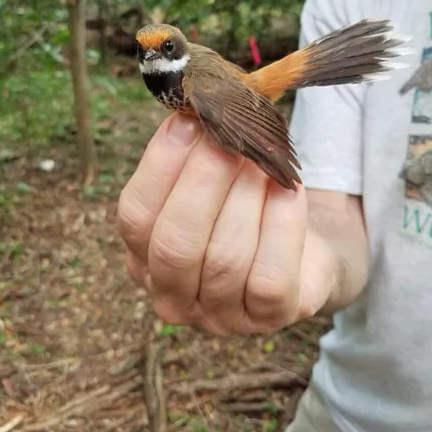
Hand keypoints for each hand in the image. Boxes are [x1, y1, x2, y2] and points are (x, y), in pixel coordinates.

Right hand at [117, 113, 335, 334]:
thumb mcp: (210, 180)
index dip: (160, 166)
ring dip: (245, 196)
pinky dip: (281, 224)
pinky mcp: (266, 319)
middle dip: (203, 180)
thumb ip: (194, 153)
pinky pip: (269, 277)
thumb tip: (196, 112)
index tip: (187, 121)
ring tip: (262, 157)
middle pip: (175, 244)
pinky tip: (289, 188)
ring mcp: (218, 316)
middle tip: (228, 136)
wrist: (295, 245)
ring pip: (224, 258)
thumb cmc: (241, 204)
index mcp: (143, 257)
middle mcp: (172, 296)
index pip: (135, 216)